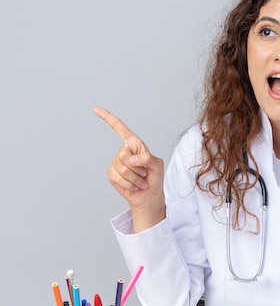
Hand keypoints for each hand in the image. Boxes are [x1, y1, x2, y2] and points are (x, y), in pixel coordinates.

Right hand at [93, 106, 165, 231]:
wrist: (149, 196)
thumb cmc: (155, 179)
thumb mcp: (158, 166)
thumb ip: (148, 158)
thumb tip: (132, 159)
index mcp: (135, 145)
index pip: (121, 129)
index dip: (108, 119)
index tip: (95, 109)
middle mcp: (124, 152)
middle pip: (123, 153)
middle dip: (136, 167)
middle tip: (145, 173)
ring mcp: (116, 163)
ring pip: (121, 167)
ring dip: (134, 177)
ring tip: (140, 181)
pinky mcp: (112, 174)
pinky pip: (116, 177)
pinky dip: (128, 183)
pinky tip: (134, 186)